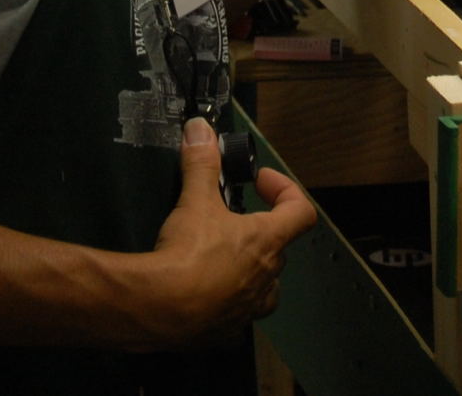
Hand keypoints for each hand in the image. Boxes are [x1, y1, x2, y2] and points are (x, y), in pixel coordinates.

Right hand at [145, 118, 315, 346]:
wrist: (159, 309)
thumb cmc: (188, 254)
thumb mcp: (195, 200)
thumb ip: (202, 163)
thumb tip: (200, 129)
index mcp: (268, 241)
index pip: (302, 212)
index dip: (286, 191)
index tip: (260, 183)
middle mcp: (267, 276)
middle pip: (278, 248)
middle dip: (259, 230)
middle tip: (230, 218)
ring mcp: (249, 308)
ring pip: (264, 287)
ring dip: (251, 270)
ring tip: (223, 259)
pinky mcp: (226, 332)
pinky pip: (235, 317)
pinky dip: (226, 304)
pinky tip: (204, 296)